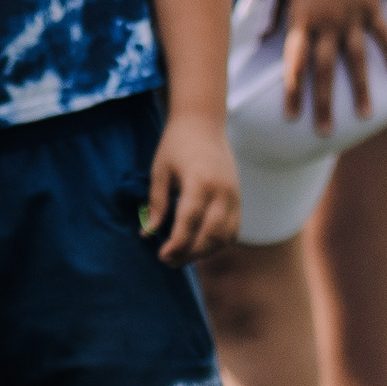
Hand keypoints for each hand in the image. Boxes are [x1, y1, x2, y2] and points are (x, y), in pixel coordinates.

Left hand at [146, 112, 240, 263]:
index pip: (190, 222)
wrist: (203, 124)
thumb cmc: (176, 145)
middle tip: (169, 261)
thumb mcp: (159, 171)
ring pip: (225, 236)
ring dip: (205, 251)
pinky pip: (233, 230)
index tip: (162, 255)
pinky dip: (218, 243)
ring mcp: (234, 197)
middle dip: (190, 253)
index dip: (177, 244)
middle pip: (211, 235)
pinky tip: (201, 245)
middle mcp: (222, 192)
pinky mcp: (239, 200)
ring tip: (184, 256)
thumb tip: (148, 232)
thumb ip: (156, 203)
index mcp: (200, 182)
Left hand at [276, 0, 386, 136]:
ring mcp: (351, 17)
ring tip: (363, 115)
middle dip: (323, 103)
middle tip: (324, 132)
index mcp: (300, 20)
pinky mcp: (371, 8)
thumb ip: (273, 18)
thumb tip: (259, 43)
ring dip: (359, 90)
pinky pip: (381, 36)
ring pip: (356, 61)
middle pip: (324, 71)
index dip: (292, 92)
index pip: (295, 64)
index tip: (291, 117)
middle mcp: (326, 23)